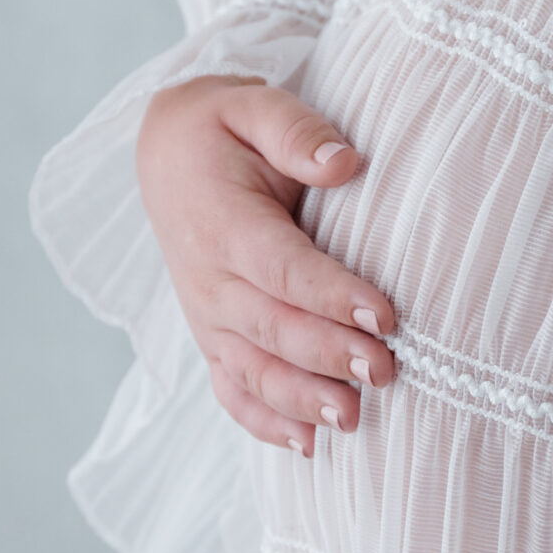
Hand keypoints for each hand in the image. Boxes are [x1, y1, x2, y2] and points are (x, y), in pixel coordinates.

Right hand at [137, 75, 397, 454]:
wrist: (165, 157)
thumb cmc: (224, 129)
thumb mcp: (253, 106)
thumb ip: (296, 130)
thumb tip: (345, 162)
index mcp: (224, 224)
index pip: (282, 269)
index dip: (332, 296)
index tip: (385, 315)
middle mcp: (210, 280)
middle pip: (273, 329)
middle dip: (330, 356)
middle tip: (386, 371)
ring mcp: (208, 317)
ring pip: (254, 371)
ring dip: (303, 401)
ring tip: (354, 419)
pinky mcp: (213, 339)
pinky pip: (232, 392)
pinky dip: (265, 424)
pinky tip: (309, 447)